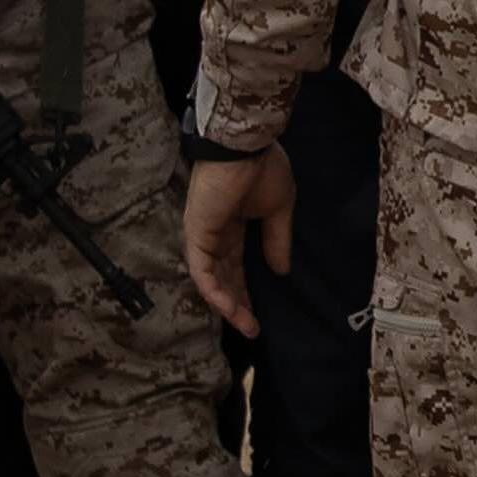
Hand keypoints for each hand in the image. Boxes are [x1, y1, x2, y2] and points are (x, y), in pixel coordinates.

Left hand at [182, 139, 297, 336]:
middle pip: (225, 278)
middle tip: (252, 330)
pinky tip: (229, 309)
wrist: (246, 146)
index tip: (260, 315)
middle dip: (239, 304)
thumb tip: (281, 271)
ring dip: (228, 305)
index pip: (237, 266)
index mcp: (234, 225)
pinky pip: (202, 271)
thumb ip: (276, 240)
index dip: (247, 290)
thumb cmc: (263, 169)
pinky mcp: (196, 234)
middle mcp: (216, 234)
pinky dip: (214, 291)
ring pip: (212, 279)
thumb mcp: (279, 209)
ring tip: (246, 327)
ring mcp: (203, 235)